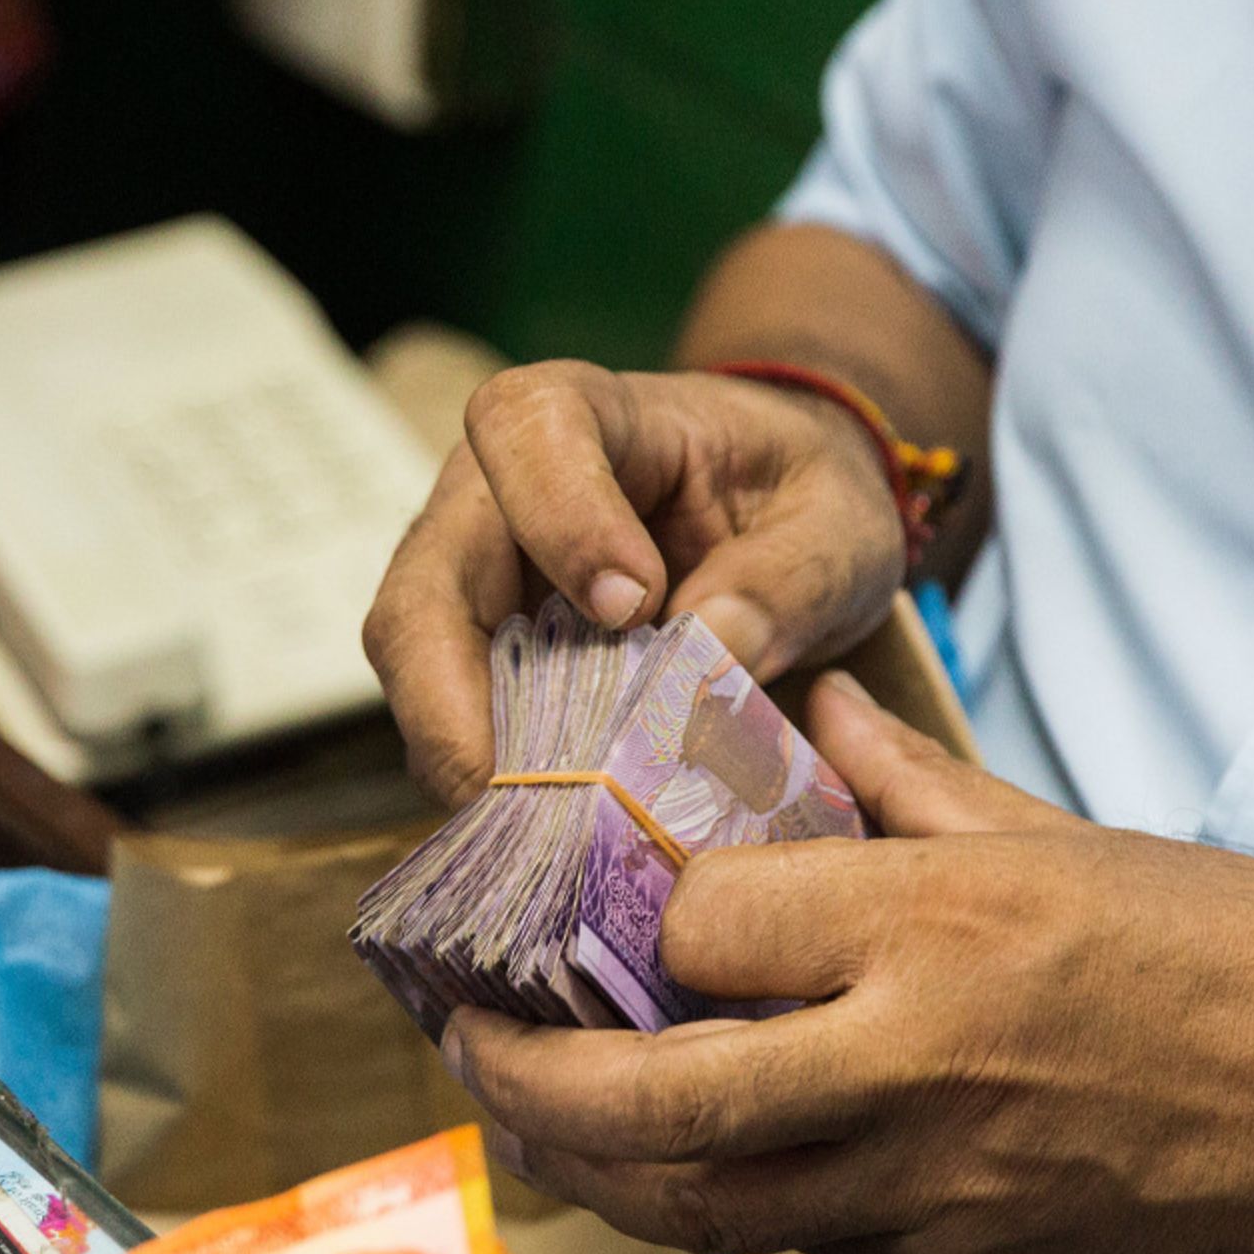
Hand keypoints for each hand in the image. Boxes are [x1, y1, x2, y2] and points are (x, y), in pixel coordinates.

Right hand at [363, 360, 906, 804]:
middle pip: (425, 581)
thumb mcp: (837, 526)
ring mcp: (471, 582)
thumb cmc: (797, 502)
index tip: (632, 606)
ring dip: (469, 759)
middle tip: (525, 793)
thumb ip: (790, 579)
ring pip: (416, 668)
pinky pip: (450, 725)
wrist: (779, 528)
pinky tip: (560, 838)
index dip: (561, 516)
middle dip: (456, 697)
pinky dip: (497, 786)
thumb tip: (712, 648)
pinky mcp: (476, 660)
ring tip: (550, 838)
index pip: (527, 430)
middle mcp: (495, 494)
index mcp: (588, 415)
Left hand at [443, 678, 1253, 1253]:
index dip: (632, 916)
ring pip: (709, 1210)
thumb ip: (911, 791)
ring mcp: (937, 1197)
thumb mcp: (1074, 837)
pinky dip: (754, 1204)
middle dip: (529, 1085)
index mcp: (938, 926)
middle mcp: (912, 1067)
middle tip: (472, 1047)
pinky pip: (821, 1247)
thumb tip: (805, 714)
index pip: (700, 927)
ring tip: (545, 1125)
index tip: (599, 901)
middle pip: (650, 1102)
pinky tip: (729, 1161)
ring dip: (605, 1174)